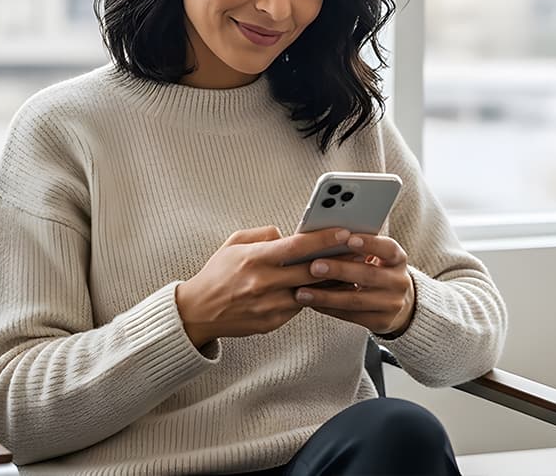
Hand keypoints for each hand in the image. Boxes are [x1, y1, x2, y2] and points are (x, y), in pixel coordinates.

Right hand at [175, 226, 352, 348]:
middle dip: (337, 261)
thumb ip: (263, 235)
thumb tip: (287, 234)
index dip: (324, 239)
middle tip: (358, 251)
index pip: (297, 247)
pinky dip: (310, 297)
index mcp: (255, 260)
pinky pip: (298, 307)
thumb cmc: (217, 274)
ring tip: (347, 270)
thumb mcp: (234, 244)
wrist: (197, 312)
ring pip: (310, 293)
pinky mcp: (272, 323)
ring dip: (329, 282)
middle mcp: (264, 284)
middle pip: (311, 272)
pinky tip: (321, 289)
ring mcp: (269, 306)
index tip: (344, 232)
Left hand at [293, 234, 415, 336]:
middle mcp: (399, 281)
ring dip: (326, 296)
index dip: (369, 243)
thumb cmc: (377, 271)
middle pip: (368, 275)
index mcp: (397, 259)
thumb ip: (357, 248)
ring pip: (356, 300)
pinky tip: (312, 303)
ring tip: (302, 292)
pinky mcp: (381, 322)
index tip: (348, 238)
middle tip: (314, 266)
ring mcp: (392, 304)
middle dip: (339, 270)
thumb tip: (323, 239)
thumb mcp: (377, 257)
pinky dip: (329, 309)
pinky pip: (351, 316)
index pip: (387, 248)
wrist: (398, 303)